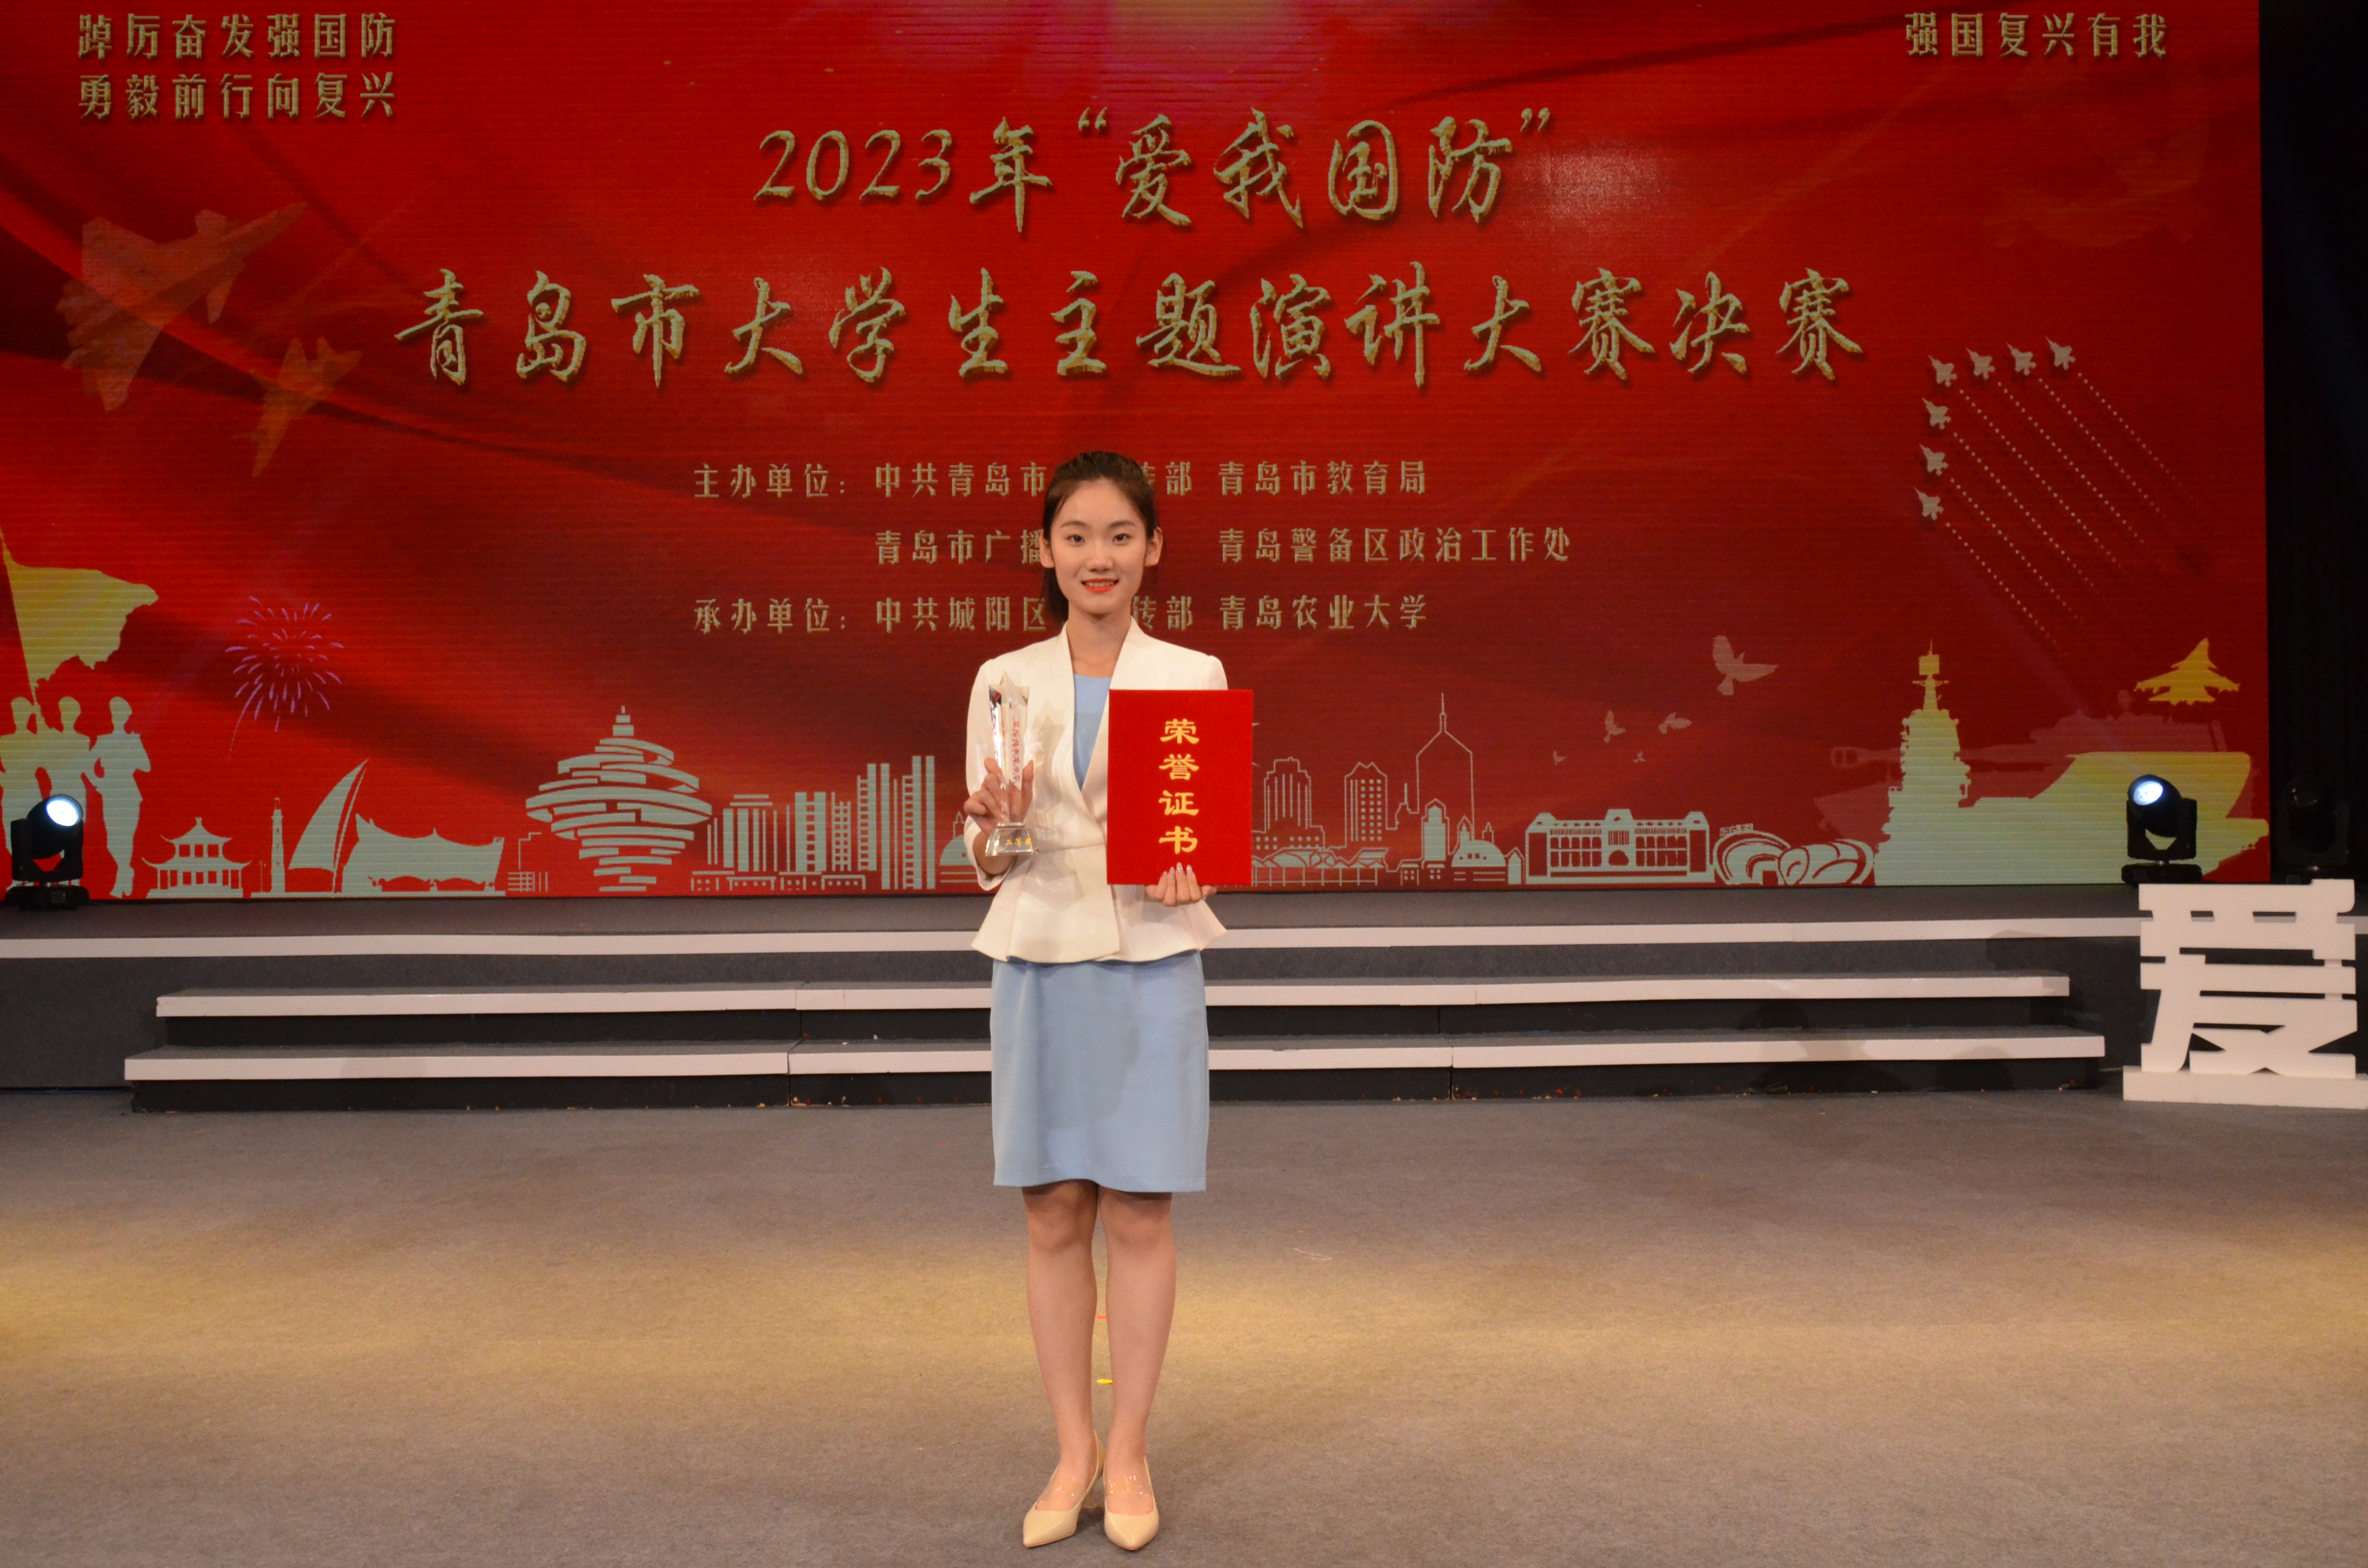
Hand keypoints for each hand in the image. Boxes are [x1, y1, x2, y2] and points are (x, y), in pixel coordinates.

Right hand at [961, 759, 1033, 873]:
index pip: (990, 764)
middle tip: (1005, 803)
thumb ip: (1027, 780)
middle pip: (988, 779)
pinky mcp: (971, 807)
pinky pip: (972, 804)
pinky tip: (986, 815)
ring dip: (994, 806)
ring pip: (983, 793)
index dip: (993, 766)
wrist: (1008, 831)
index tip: (1002, 777)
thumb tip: (1030, 762)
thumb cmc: (1016, 812)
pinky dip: (981, 810)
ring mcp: (978, 796)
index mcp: (999, 780)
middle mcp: (987, 786)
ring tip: (1002, 816)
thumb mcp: (1025, 797)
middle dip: (998, 792)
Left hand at [1150, 864, 1204, 905]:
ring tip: (1171, 870)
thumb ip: (1206, 881)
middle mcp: (1181, 900)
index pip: (1197, 897)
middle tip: (1180, 866)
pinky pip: (1159, 896)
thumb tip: (1207, 889)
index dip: (1193, 884)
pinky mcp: (1156, 896)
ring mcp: (1168, 900)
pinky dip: (1162, 883)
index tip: (1190, 869)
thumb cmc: (1181, 870)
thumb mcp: (1195, 873)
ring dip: (1172, 883)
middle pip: (1184, 898)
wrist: (1162, 868)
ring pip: (1170, 900)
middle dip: (1182, 881)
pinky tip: (1164, 873)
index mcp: (1192, 895)